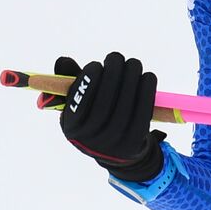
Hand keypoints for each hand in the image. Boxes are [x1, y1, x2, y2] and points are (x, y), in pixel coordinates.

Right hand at [41, 52, 165, 182]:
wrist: (117, 152)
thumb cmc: (94, 117)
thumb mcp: (78, 103)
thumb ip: (71, 81)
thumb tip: (63, 61)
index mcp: (72, 128)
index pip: (78, 105)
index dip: (87, 83)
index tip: (96, 64)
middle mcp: (91, 139)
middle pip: (103, 105)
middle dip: (112, 75)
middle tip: (116, 58)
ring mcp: (114, 143)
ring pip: (124, 108)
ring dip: (131, 79)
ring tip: (133, 64)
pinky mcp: (135, 142)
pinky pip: (143, 114)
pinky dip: (146, 92)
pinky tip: (147, 77)